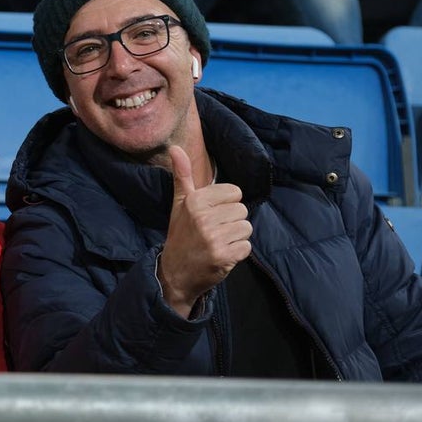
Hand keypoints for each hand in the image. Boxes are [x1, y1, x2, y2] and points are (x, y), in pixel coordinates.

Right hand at [158, 146, 251, 317]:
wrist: (174, 273)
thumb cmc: (180, 235)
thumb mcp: (179, 204)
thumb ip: (182, 175)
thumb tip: (175, 147)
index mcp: (194, 201)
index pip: (234, 192)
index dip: (226, 204)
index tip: (211, 215)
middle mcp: (204, 217)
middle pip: (242, 210)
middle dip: (231, 222)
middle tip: (213, 232)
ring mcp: (214, 237)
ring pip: (247, 228)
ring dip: (236, 237)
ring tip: (218, 242)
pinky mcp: (224, 256)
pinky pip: (247, 247)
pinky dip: (237, 252)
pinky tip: (222, 255)